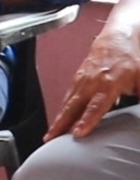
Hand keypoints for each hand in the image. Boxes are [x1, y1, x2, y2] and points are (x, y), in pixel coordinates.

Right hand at [48, 23, 139, 139]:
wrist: (117, 40)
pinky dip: (61, 111)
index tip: (78, 133)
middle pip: (73, 107)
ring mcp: (82, 81)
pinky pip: (67, 98)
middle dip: (61, 124)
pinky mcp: (77, 80)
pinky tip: (58, 121)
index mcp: (109, 84)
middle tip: (51, 139)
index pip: (96, 106)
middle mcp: (91, 83)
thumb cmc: (130, 60)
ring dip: (58, 120)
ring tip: (50, 135)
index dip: (87, 120)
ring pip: (67, 103)